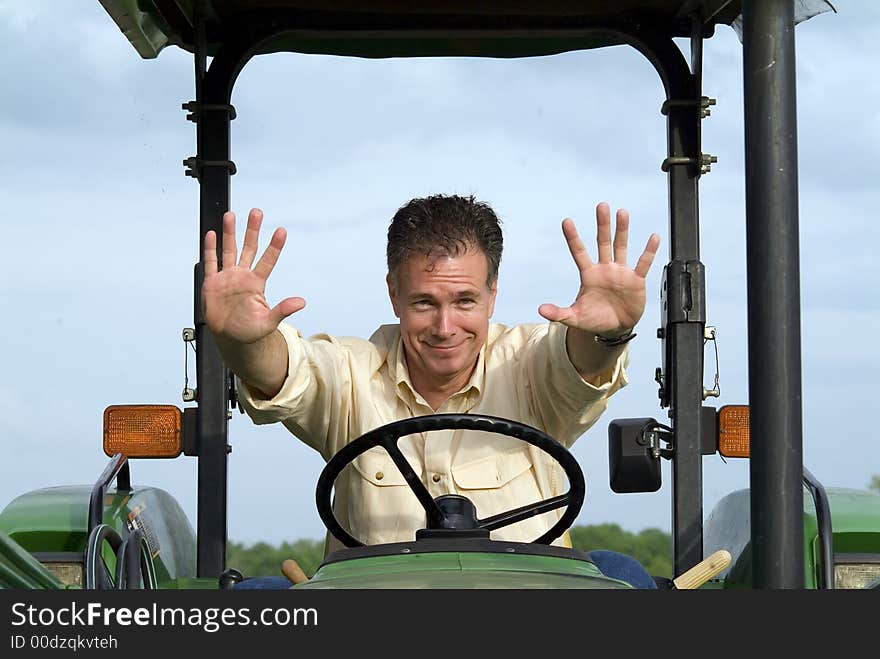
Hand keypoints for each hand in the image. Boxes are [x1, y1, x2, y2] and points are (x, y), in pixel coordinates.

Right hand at [203, 208, 305, 345]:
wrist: (230, 338)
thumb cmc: (250, 331)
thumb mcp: (268, 322)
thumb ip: (282, 310)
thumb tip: (301, 302)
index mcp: (257, 284)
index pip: (267, 260)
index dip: (274, 246)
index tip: (281, 231)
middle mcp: (243, 276)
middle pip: (248, 248)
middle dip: (252, 230)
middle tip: (257, 212)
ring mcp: (227, 277)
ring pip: (229, 250)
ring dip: (229, 233)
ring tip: (231, 215)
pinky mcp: (212, 283)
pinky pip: (211, 262)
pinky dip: (210, 248)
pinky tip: (211, 234)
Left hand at [538, 202, 659, 335]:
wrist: (615, 328)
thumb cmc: (594, 319)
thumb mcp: (575, 317)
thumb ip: (559, 313)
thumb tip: (541, 310)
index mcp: (589, 275)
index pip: (579, 252)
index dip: (573, 237)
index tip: (566, 221)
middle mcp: (605, 269)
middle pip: (602, 242)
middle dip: (602, 225)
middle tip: (601, 206)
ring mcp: (621, 272)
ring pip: (621, 247)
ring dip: (622, 230)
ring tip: (622, 213)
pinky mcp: (636, 280)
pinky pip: (643, 263)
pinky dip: (649, 251)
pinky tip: (654, 237)